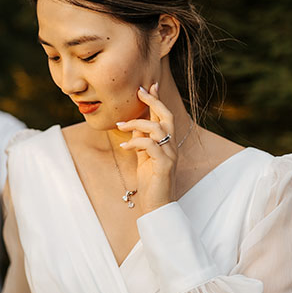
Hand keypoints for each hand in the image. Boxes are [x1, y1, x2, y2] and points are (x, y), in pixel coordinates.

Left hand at [115, 83, 176, 212]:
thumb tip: (131, 125)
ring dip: (137, 123)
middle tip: (139, 90)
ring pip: (157, 128)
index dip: (157, 100)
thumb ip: (141, 141)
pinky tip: (124, 146)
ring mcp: (170, 155)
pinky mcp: (164, 165)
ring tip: (120, 126)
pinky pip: (150, 146)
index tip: (148, 86)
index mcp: (166, 143)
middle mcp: (171, 146)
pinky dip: (135, 142)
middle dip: (153, 101)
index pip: (163, 116)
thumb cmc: (150, 182)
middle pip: (166, 116)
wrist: (157, 206)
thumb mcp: (143, 157)